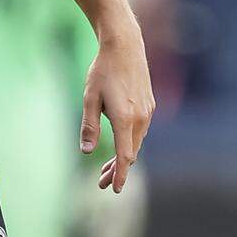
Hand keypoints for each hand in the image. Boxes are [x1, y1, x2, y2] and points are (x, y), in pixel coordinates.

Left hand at [81, 24, 154, 193]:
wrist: (125, 46)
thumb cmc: (103, 71)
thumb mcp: (90, 99)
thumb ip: (89, 126)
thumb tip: (86, 151)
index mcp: (125, 119)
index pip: (125, 156)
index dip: (120, 175)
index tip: (115, 189)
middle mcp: (141, 118)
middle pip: (131, 153)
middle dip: (118, 170)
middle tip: (102, 183)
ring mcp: (148, 112)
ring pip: (137, 143)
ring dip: (124, 157)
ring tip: (107, 168)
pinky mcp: (149, 106)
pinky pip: (140, 131)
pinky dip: (130, 143)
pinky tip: (119, 145)